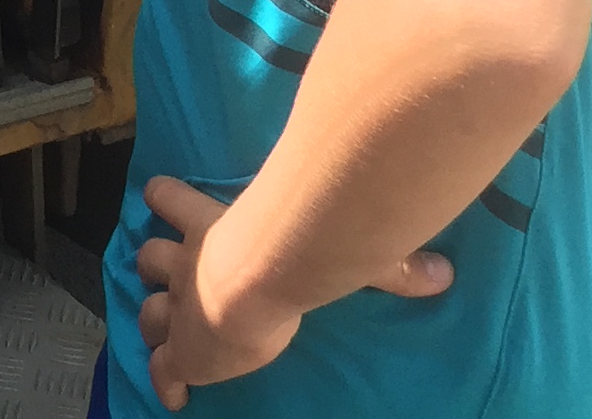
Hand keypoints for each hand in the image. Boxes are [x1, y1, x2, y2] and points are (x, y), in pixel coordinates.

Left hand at [135, 176, 449, 409]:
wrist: (251, 289)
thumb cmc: (292, 259)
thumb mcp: (340, 250)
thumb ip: (389, 263)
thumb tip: (445, 273)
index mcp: (210, 227)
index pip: (172, 199)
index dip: (166, 198)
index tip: (158, 194)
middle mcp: (185, 263)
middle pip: (148, 256)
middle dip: (152, 263)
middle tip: (159, 268)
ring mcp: (178, 308)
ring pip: (146, 309)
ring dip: (153, 317)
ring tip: (162, 325)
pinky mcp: (180, 354)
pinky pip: (162, 370)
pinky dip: (164, 382)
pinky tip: (172, 395)